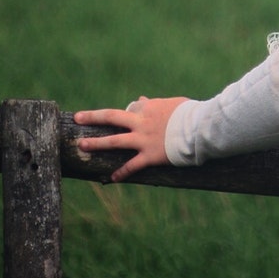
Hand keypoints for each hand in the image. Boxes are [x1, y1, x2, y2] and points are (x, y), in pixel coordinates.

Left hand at [74, 96, 188, 181]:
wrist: (201, 128)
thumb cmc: (191, 113)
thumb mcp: (173, 103)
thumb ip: (155, 103)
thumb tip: (141, 99)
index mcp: (148, 108)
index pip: (129, 109)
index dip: (124, 113)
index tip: (119, 116)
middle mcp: (141, 123)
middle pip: (112, 117)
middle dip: (93, 117)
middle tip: (78, 118)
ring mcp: (143, 140)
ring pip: (114, 141)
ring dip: (97, 143)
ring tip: (82, 145)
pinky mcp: (150, 155)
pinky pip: (132, 165)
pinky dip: (122, 172)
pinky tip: (112, 178)